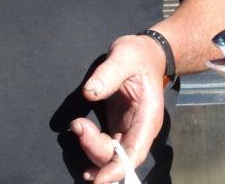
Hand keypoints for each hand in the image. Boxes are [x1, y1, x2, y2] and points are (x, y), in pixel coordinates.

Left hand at [72, 34, 165, 182]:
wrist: (146, 52)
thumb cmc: (139, 54)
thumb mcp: (124, 55)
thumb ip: (108, 73)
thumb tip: (89, 93)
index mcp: (147, 116)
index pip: (135, 151)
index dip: (118, 168)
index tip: (99, 179)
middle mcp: (140, 128)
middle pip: (119, 156)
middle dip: (96, 150)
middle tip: (78, 125)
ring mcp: (130, 129)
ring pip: (111, 154)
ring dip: (91, 148)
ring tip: (77, 125)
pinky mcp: (119, 126)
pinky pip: (107, 147)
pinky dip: (93, 149)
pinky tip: (82, 142)